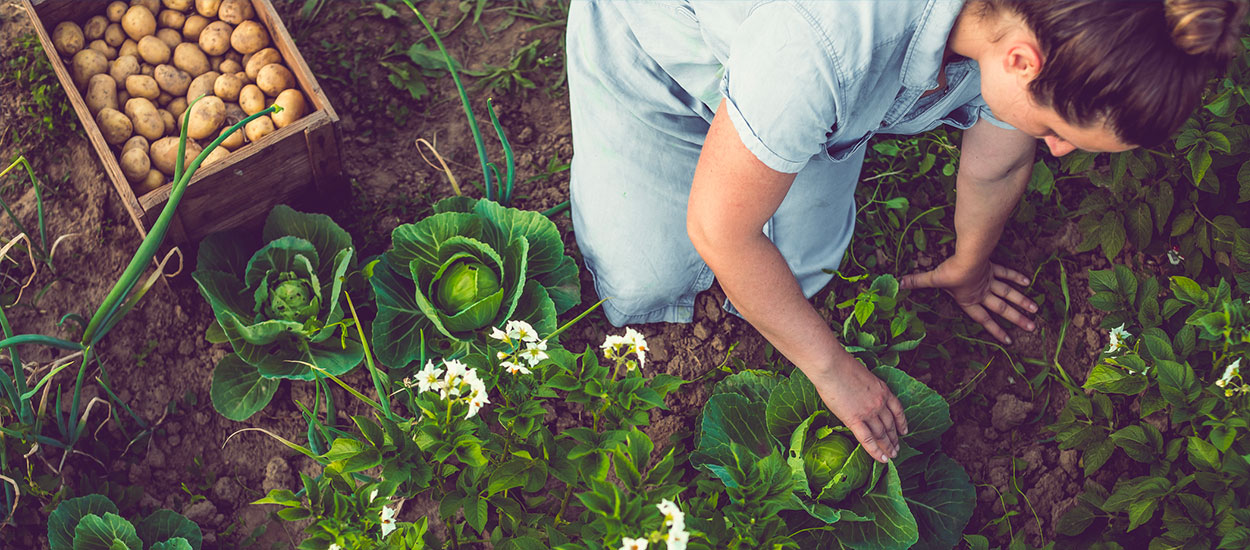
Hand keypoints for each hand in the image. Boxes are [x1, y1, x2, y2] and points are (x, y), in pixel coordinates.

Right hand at [808, 359, 907, 462]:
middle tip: (897, 449)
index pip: (897, 410)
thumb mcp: (863, 376)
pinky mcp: (854, 420)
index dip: (902, 423)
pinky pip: (867, 439)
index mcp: (883, 390)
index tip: (904, 431)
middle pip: (890, 425)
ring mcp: (868, 412)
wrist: (832, 366)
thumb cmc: (841, 366)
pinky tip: (881, 459)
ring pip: (882, 434)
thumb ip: (867, 389)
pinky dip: (875, 451)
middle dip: (894, 439)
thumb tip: (861, 396)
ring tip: (891, 456)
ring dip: (888, 447)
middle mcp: (880, 403)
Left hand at [899, 258, 1037, 344]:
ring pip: (1009, 294)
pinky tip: (1027, 282)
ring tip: (1036, 311)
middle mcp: (983, 293)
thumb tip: (898, 284)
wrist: (968, 256)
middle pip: (1003, 308)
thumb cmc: (950, 272)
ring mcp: (990, 281)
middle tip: (1032, 328)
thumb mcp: (932, 279)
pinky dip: (1016, 277)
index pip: (984, 319)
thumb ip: (917, 282)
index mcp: (970, 300)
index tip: (1009, 340)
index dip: (996, 330)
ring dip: (1022, 302)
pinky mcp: (993, 267)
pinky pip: (1006, 273)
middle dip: (1017, 319)